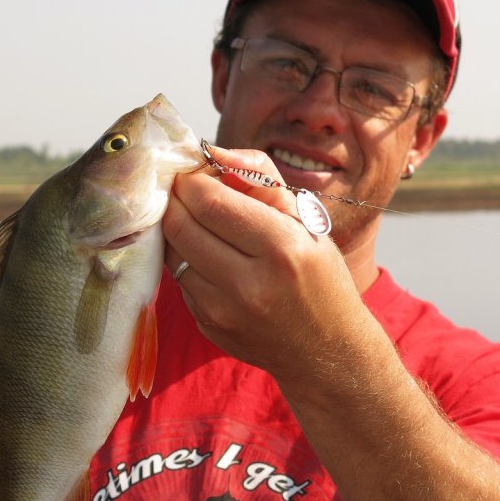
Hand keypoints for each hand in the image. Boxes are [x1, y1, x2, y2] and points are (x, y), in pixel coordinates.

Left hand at [162, 146, 362, 383]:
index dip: (192, 179)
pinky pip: (180, 280)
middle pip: (180, 225)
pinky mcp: (208, 326)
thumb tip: (214, 151)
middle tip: (188, 192)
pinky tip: (212, 259)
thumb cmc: (320, 275)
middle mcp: (249, 284)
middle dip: (177, 200)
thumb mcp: (306, 219)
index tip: (196, 173)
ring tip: (200, 223)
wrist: (326, 349)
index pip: (209, 201)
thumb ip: (260, 176)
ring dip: (178, 230)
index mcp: (281, 248)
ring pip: (172, 252)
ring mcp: (223, 311)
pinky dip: (188, 261)